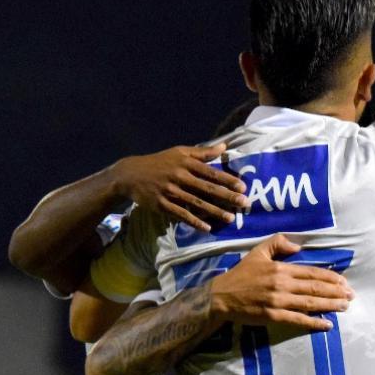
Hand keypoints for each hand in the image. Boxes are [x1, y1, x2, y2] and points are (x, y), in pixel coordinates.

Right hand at [109, 144, 247, 231]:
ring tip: (230, 218)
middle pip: (207, 188)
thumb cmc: (160, 161)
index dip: (227, 180)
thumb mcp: (179, 152)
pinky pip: (181, 214)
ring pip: (196, 203)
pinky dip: (194, 221)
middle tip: (244, 203)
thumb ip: (202, 152)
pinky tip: (207, 227)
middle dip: (227, 196)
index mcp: (185, 163)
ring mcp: (170, 191)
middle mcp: (179, 176)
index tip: (242, 186)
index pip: (210, 172)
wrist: (131, 174)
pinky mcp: (162, 204)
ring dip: (215, 211)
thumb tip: (224, 147)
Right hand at [209, 235, 353, 331]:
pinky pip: (298, 320)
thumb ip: (278, 243)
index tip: (344, 282)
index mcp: (281, 268)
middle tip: (351, 296)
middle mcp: (282, 284)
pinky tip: (327, 324)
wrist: (221, 296)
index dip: (330, 278)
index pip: (311, 273)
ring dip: (330, 305)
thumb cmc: (241, 274)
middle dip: (336, 292)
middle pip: (315, 288)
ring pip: (310, 303)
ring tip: (344, 307)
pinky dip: (314, 322)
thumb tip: (298, 246)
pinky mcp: (273, 316)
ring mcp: (279, 301)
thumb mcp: (258, 252)